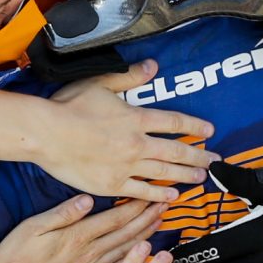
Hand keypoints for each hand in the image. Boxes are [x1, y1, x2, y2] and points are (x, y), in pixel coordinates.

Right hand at [36, 59, 217, 200]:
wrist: (47, 133)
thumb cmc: (70, 106)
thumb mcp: (101, 83)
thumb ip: (130, 76)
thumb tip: (153, 65)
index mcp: (136, 118)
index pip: (174, 123)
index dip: (194, 127)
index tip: (209, 132)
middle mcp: (137, 144)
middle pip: (176, 152)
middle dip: (198, 157)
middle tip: (215, 162)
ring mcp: (126, 167)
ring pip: (164, 173)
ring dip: (186, 176)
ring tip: (201, 178)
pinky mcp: (112, 185)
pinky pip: (142, 191)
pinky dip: (159, 194)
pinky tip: (171, 196)